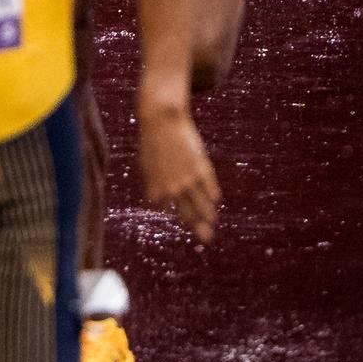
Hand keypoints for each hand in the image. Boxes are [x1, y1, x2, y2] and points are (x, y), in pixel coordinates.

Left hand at [139, 103, 219, 244]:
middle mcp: (172, 189)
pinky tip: (216, 200)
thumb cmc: (152, 143)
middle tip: (207, 238)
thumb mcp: (146, 166)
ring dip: (208, 215)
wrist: (162, 123)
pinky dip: (213, 194)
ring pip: (202, 204)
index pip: (165, 209)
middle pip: (187, 214)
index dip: (171, 212)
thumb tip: (156, 203)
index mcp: (156, 189)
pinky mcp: (201, 169)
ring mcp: (188, 180)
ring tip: (213, 222)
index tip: (180, 216)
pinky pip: (210, 187)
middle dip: (197, 227)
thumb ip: (152, 185)